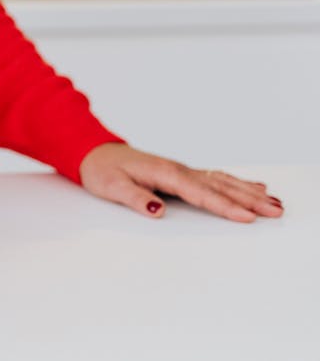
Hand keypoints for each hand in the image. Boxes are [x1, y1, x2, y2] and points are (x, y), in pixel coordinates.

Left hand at [79, 143, 282, 222]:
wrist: (95, 153)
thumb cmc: (103, 171)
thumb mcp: (112, 186)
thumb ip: (135, 198)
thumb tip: (157, 211)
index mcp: (164, 173)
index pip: (200, 193)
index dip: (224, 206)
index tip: (246, 217)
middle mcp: (178, 170)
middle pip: (219, 186)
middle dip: (249, 200)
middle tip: (276, 211)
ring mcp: (182, 170)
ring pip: (222, 181)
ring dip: (249, 192)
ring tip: (275, 202)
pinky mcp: (181, 173)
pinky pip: (216, 178)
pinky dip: (238, 183)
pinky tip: (255, 187)